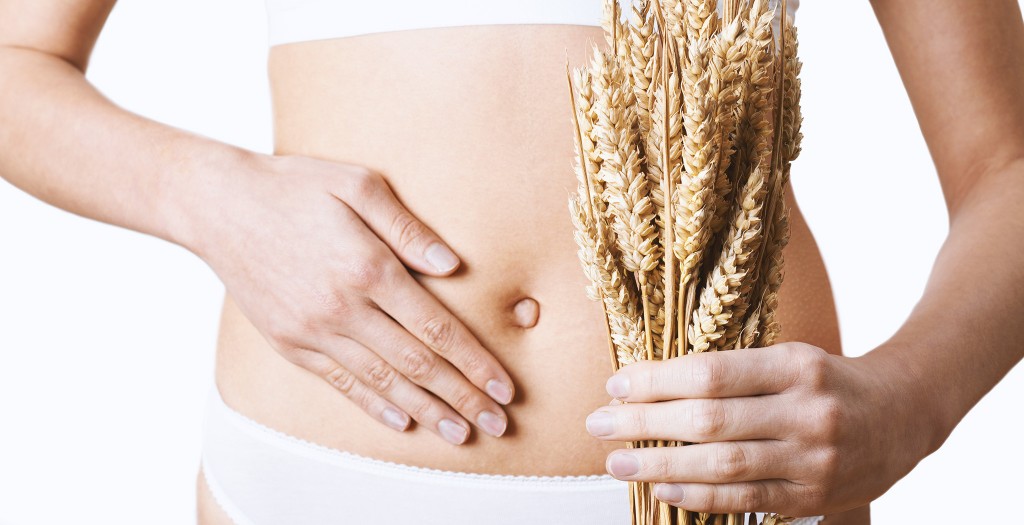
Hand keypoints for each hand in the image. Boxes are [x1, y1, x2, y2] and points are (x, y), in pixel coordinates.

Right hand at [182, 151, 514, 444]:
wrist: (220, 206)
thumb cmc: (295, 187)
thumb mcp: (358, 184)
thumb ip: (408, 228)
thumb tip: (452, 266)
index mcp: (368, 268)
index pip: (436, 327)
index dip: (475, 362)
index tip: (504, 387)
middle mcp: (343, 308)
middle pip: (417, 363)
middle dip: (463, 396)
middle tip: (497, 424)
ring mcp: (314, 330)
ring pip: (382, 381)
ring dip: (427, 410)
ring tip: (460, 432)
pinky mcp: (290, 343)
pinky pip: (340, 383)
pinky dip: (374, 404)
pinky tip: (403, 420)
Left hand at [584, 342, 943, 515]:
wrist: (904, 413)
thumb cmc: (828, 380)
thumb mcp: (788, 357)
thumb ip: (732, 372)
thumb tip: (652, 386)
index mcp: (795, 366)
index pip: (711, 373)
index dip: (656, 381)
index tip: (616, 384)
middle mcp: (806, 412)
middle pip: (709, 420)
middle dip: (645, 423)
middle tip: (600, 424)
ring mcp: (812, 459)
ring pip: (723, 466)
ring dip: (661, 465)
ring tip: (618, 462)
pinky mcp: (812, 497)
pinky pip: (745, 501)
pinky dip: (699, 497)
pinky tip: (663, 489)